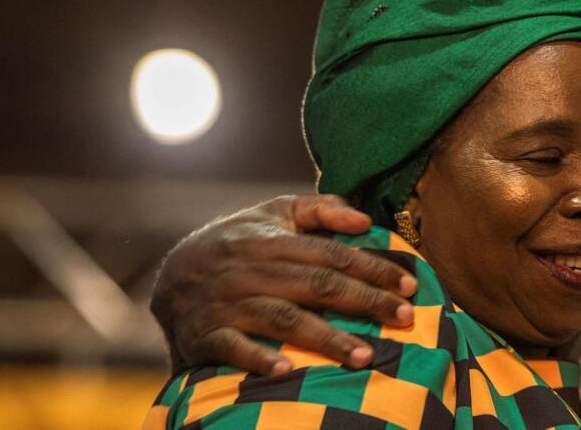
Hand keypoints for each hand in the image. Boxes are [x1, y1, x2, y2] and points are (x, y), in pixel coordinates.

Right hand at [150, 194, 417, 375]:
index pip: (333, 254)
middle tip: (404, 319)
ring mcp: (230, 304)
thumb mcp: (274, 213)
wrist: (170, 274)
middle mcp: (254, 271)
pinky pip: (234, 348)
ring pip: (284, 319)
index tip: (410, 285)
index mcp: (274, 241)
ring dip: (326, 338)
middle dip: (365, 302)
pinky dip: (259, 359)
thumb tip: (363, 218)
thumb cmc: (238, 242)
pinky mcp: (207, 335)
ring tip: (365, 356)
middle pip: (318, 285)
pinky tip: (288, 370)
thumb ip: (320, 210)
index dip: (372, 269)